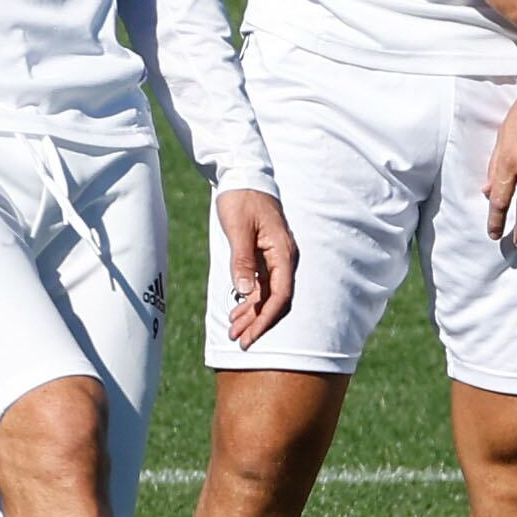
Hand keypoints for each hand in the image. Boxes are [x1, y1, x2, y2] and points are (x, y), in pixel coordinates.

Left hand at [216, 189, 298, 345]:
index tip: (250, 335)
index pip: (280, 295)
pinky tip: (236, 312)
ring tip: (233, 331)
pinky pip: (260, 285)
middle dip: (257, 322)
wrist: (242, 176)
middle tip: (239, 341)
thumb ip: (242, 260)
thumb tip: (245, 289)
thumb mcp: (238, 229)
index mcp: (283, 252)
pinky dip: (248, 300)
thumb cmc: (241, 199)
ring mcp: (275, 258)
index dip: (265, 318)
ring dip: (251, 314)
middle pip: (275, 300)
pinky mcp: (264, 256)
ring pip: (266, 295)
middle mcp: (283, 258)